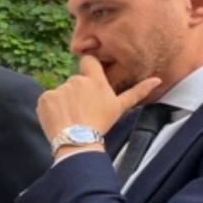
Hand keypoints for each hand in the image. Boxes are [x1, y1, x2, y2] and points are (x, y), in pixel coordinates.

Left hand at [38, 55, 161, 142]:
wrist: (78, 141)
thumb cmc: (101, 124)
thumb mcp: (120, 107)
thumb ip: (137, 91)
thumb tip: (157, 79)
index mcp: (94, 80)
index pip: (88, 60)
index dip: (88, 67)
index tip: (89, 79)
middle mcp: (76, 80)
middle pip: (75, 82)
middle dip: (77, 93)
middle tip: (82, 110)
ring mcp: (59, 89)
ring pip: (61, 92)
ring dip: (64, 102)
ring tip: (71, 117)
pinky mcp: (44, 98)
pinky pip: (47, 100)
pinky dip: (51, 109)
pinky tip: (59, 119)